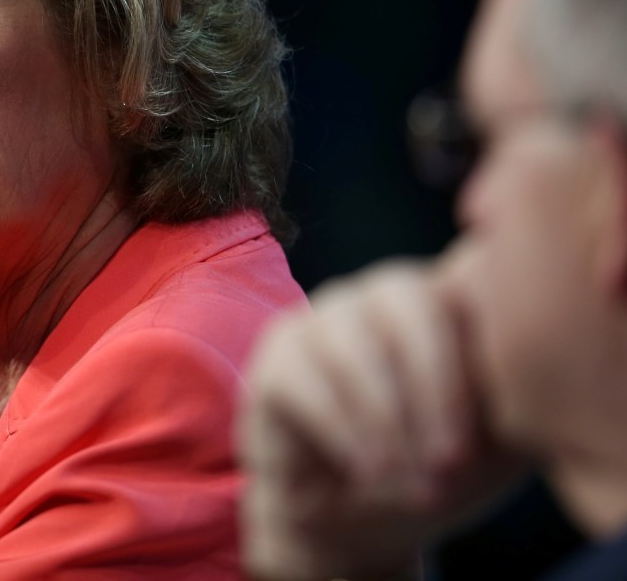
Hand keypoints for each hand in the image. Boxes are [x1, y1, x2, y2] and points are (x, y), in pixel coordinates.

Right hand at [237, 258, 523, 580]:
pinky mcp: (276, 359)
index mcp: (447, 300)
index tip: (506, 422)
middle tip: (449, 459)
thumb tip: (524, 356)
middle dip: (433, 384)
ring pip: (352, 342)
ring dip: (386, 419)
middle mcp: (382, 294)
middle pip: (406, 298)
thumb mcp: (498, 440)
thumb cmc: (439, 471)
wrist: (359, 524)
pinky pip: (306, 380)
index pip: (469, 276)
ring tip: (409, 481)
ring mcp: (323, 319)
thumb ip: (516, 390)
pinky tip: (368, 472)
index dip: (485, 340)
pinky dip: (343, 431)